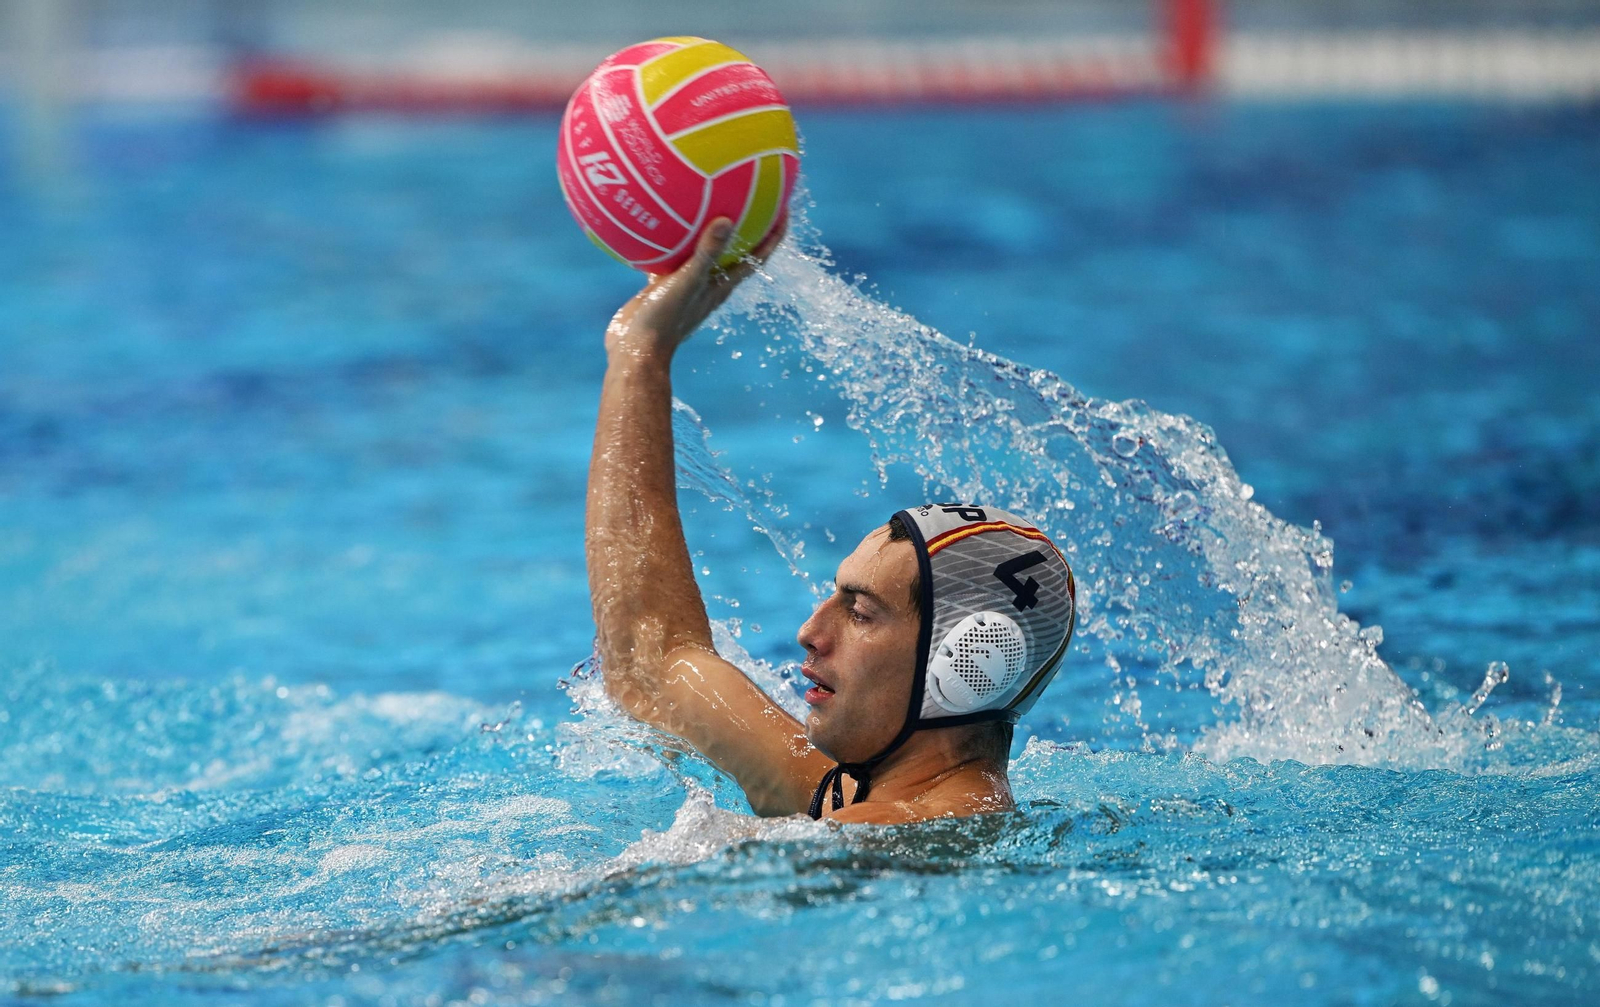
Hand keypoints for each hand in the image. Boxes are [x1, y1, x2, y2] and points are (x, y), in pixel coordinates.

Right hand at [605, 216, 786, 359]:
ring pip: (701, 251)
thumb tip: (727, 221)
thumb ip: (706, 254)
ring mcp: (686, 285)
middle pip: (734, 250)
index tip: (785, 209)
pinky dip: (668, 239)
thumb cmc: (665, 320)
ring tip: (704, 198)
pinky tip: (657, 219)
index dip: (774, 234)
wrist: (634, 349)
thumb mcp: (687, 282)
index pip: (758, 256)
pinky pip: (669, 256)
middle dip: (744, 224)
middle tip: (749, 193)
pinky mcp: (663, 285)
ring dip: (705, 230)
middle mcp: (709, 284)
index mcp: (723, 285)